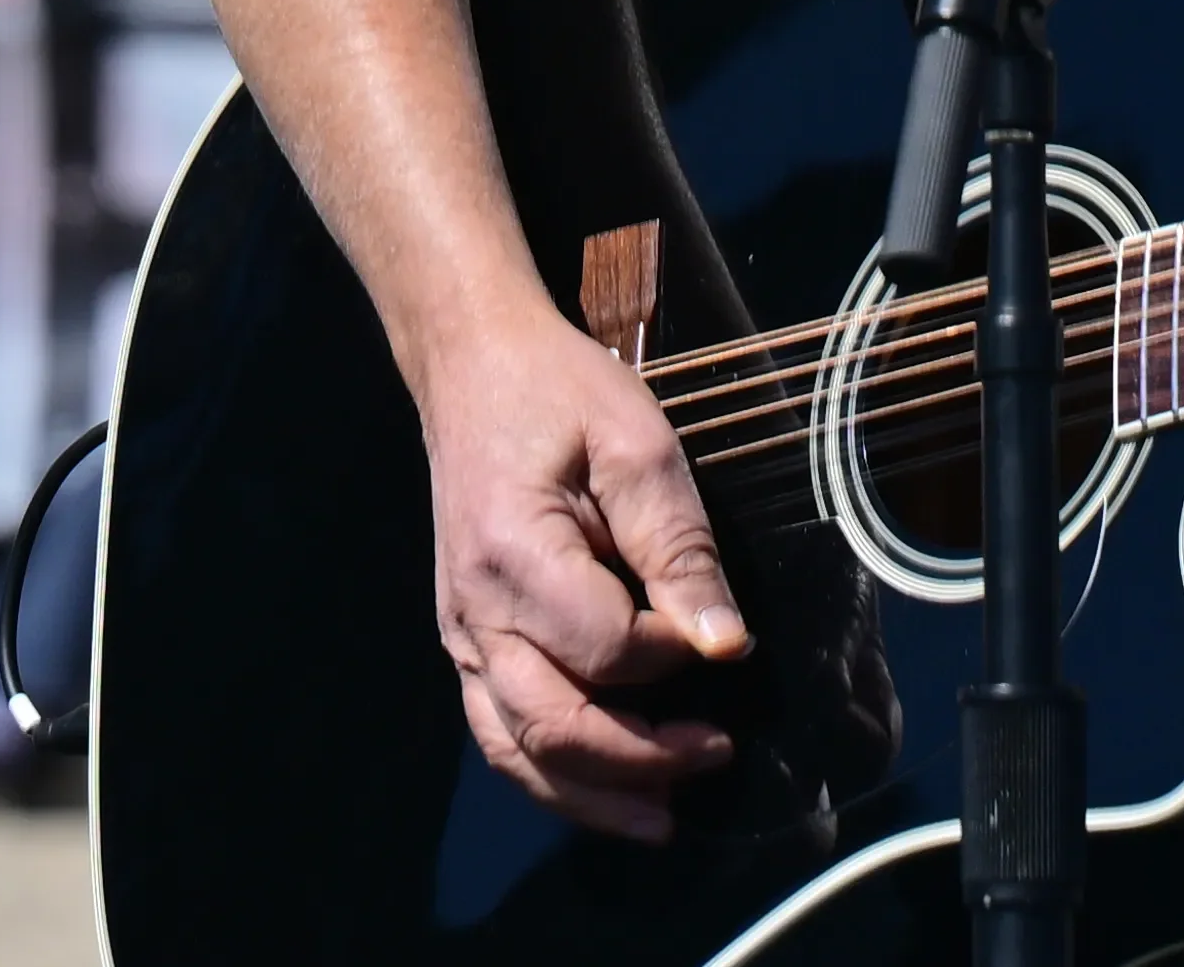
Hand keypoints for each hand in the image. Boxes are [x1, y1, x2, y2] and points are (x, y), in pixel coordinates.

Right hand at [419, 305, 753, 840]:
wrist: (473, 368)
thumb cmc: (561, 393)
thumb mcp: (639, 443)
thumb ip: (680, 546)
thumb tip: (723, 643)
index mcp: (516, 556)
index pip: (606, 648)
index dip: (672, 654)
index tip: (720, 636)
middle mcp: (474, 613)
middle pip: (555, 725)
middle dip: (642, 759)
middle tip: (717, 751)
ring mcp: (460, 635)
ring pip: (517, 751)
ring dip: (593, 795)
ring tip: (665, 816)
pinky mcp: (464, 642)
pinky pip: (497, 732)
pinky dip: (550, 774)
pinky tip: (604, 791)